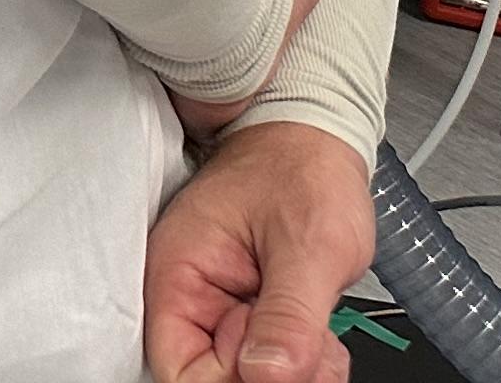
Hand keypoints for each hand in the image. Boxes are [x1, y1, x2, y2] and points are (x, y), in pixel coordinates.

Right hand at [142, 120, 372, 382]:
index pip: (179, 367)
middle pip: (213, 375)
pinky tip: (321, 338)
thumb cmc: (303, 172)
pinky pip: (267, 363)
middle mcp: (188, 293)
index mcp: (178, 273)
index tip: (277, 362)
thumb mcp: (308, 247)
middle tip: (314, 349)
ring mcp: (219, 304)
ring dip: (293, 372)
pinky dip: (302, 364)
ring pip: (246, 376)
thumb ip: (288, 315)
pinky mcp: (247, 311)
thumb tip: (268, 377)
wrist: (316, 140)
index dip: (230, 377)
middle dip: (272, 374)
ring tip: (322, 337)